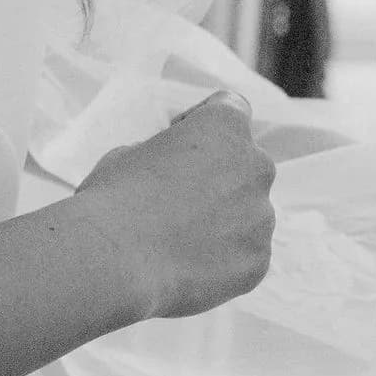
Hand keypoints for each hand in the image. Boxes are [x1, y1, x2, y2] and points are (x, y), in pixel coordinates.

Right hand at [75, 92, 276, 322]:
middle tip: (176, 203)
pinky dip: (222, 260)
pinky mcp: (258, 261)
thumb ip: (168, 154)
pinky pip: (244, 255)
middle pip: (244, 166)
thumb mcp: (130, 153)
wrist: (115, 262)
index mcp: (225, 127)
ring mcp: (262, 217)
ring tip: (177, 242)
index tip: (180, 146)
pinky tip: (185, 266)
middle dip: (218, 180)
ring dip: (222, 222)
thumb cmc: (114, 201)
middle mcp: (256, 166)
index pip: (231, 109)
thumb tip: (174, 171)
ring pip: (247, 215)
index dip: (203, 126)